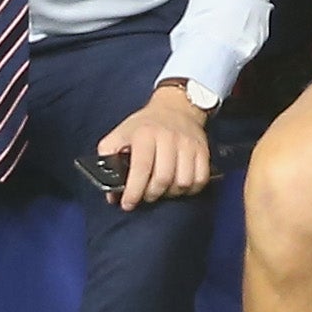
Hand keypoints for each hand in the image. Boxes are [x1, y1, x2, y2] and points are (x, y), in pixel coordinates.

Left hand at [94, 83, 212, 208]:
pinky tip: (179, 185)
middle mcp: (169, 138)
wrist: (176, 107)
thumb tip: (111, 194)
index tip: (127, 204)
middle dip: (151, 195)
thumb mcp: (119, 134)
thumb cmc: (144, 125)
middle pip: (163, 179)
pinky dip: (190, 189)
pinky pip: (201, 179)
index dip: (134, 191)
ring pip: (183, 182)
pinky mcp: (203, 150)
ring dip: (171, 193)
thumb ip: (108, 160)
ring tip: (162, 190)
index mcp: (145, 134)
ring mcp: (188, 144)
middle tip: (145, 196)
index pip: (141, 168)